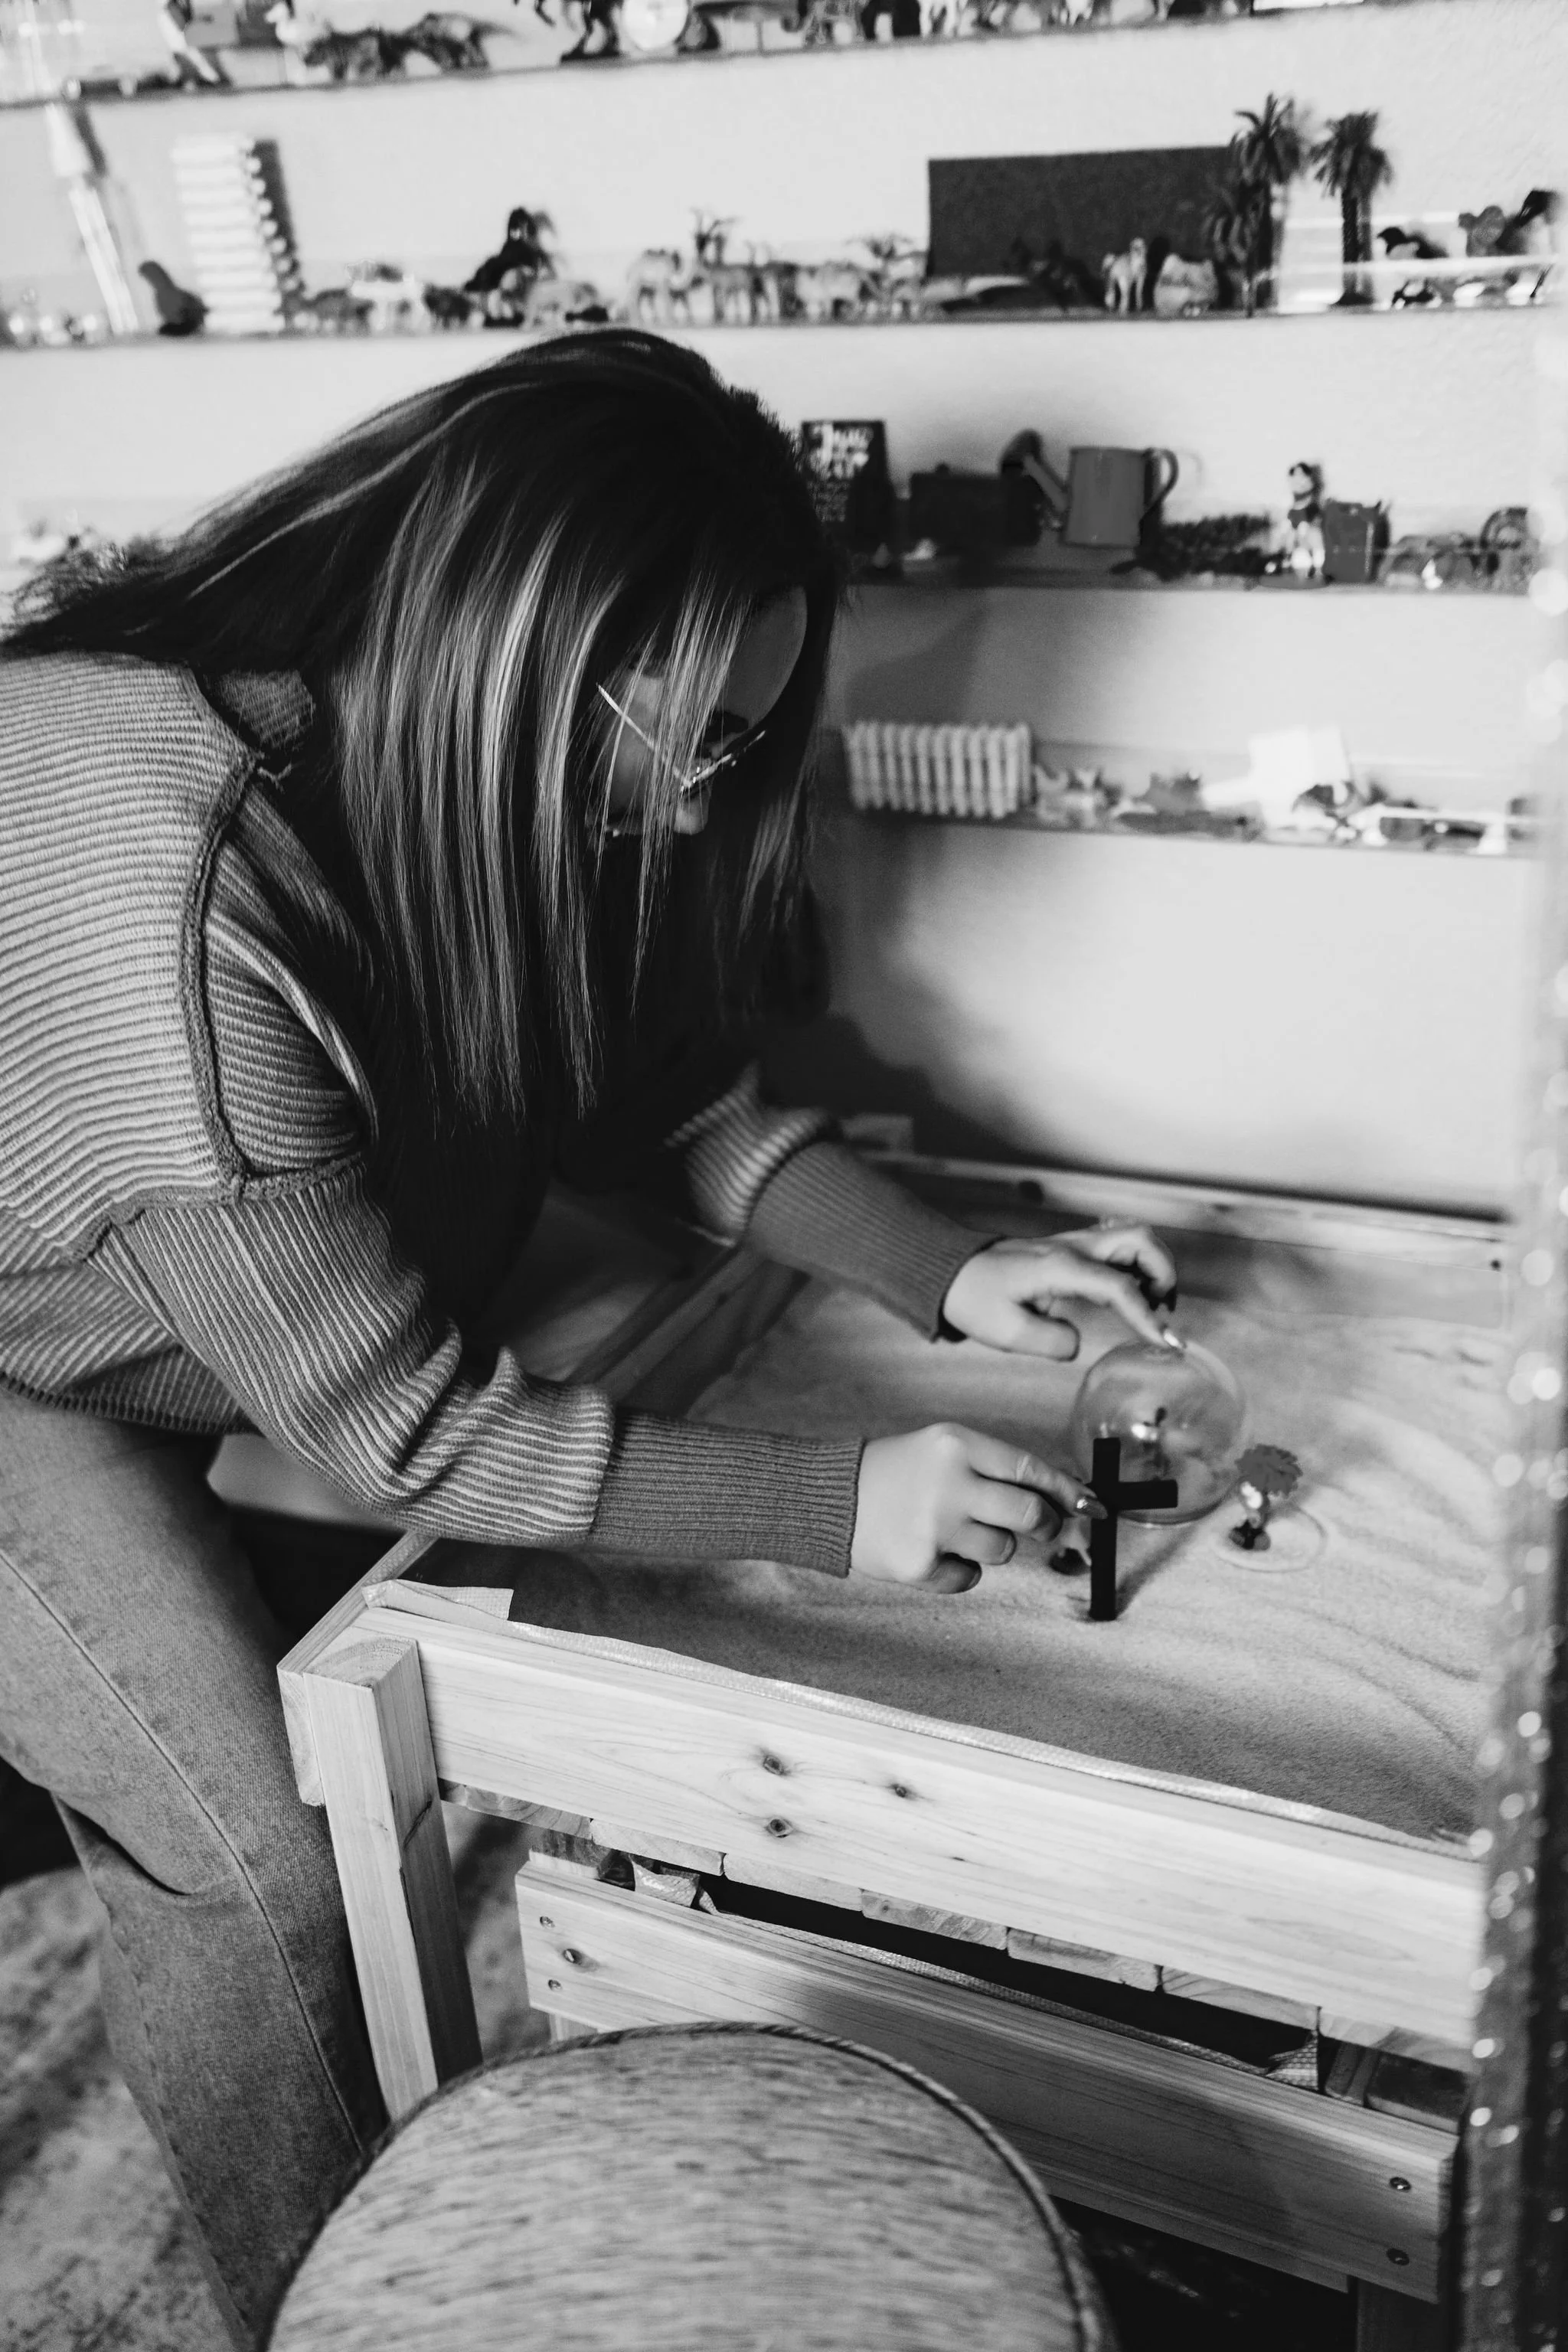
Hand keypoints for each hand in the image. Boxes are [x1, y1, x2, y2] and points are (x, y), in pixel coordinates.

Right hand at [850, 1424, 1102, 1593]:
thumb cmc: (899, 1471)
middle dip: (1046, 1524)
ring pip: (1003, 1550)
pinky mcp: (920, 1564)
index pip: (1030, 1469)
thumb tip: (1065, 1500)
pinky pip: (970, 1578)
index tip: (1092, 1507)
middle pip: (1030, 1513)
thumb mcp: (944, 1449)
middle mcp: (949, 1482)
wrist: (833, 1497)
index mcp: (957, 1444)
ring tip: (957, 1529)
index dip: (1068, 1491)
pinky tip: (933, 1549)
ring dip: (993, 1545)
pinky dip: (960, 1569)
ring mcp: (934, 1526)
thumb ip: (998, 1468)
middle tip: (1042, 1527)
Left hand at [939, 1224, 1178, 1362]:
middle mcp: (1072, 1248)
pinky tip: (1127, 1293)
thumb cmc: (972, 1298)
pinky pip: (1115, 1245)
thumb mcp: (1006, 1332)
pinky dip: (1134, 1265)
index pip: (1119, 1287)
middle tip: (1161, 1312)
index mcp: (1060, 1267)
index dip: (1147, 1316)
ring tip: (1149, 1304)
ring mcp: (1072, 1243)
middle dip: (1163, 1274)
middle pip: (1140, 1239)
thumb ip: (1051, 1342)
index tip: (1168, 1344)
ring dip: (1152, 1266)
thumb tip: (1077, 1343)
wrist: (948, 1270)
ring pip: (1132, 1236)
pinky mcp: (1069, 1249)